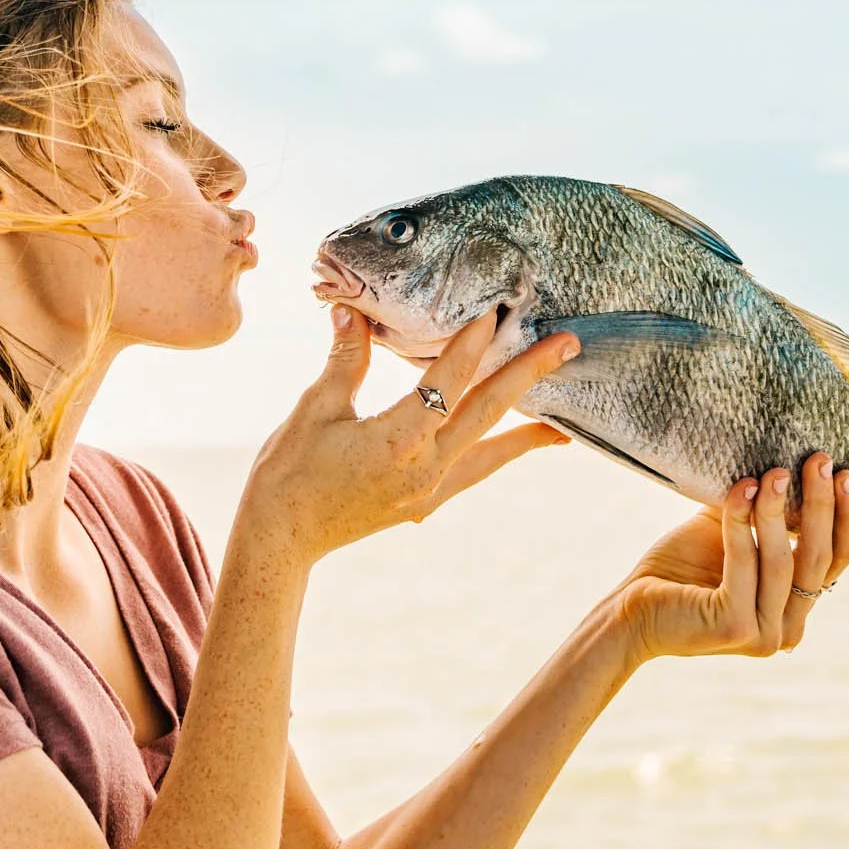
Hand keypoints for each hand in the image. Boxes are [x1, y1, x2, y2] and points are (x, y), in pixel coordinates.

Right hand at [241, 305, 578, 564]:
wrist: (280, 538)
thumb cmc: (289, 472)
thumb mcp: (314, 409)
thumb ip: (344, 359)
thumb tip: (351, 310)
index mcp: (396, 440)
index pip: (446, 380)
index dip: (472, 341)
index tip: (496, 310)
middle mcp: (423, 468)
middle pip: (487, 413)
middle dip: (528, 375)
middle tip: (567, 345)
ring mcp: (428, 491)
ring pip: (490, 452)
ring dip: (528, 430)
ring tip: (565, 421)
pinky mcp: (423, 503)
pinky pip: (473, 474)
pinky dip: (499, 456)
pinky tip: (516, 446)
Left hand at [595, 455, 848, 666]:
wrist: (628, 610)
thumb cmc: (679, 570)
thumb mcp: (730, 533)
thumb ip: (762, 509)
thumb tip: (788, 457)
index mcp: (794, 610)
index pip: (834, 561)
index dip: (845, 518)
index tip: (845, 474)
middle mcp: (787, 631)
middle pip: (818, 560)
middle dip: (822, 506)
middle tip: (821, 461)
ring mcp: (764, 634)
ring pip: (783, 561)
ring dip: (778, 510)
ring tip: (775, 471)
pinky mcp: (734, 627)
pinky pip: (745, 563)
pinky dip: (740, 523)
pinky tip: (739, 490)